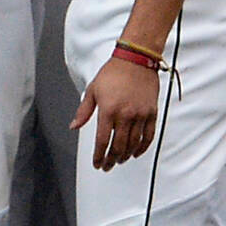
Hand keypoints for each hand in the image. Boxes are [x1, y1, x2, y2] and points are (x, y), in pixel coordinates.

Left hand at [73, 55, 160, 170]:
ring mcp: (140, 115)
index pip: (102, 141)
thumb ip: (83, 111)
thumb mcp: (92, 90)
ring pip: (133, 144)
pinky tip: (136, 153)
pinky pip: (148, 136)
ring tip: (119, 161)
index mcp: (108, 110)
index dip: (98, 155)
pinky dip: (142, 147)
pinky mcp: (151, 113)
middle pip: (118, 146)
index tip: (97, 163)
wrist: (136, 60)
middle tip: (107, 166)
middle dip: (111, 160)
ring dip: (125, 156)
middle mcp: (125, 115)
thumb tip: (74, 126)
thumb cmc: (112, 73)